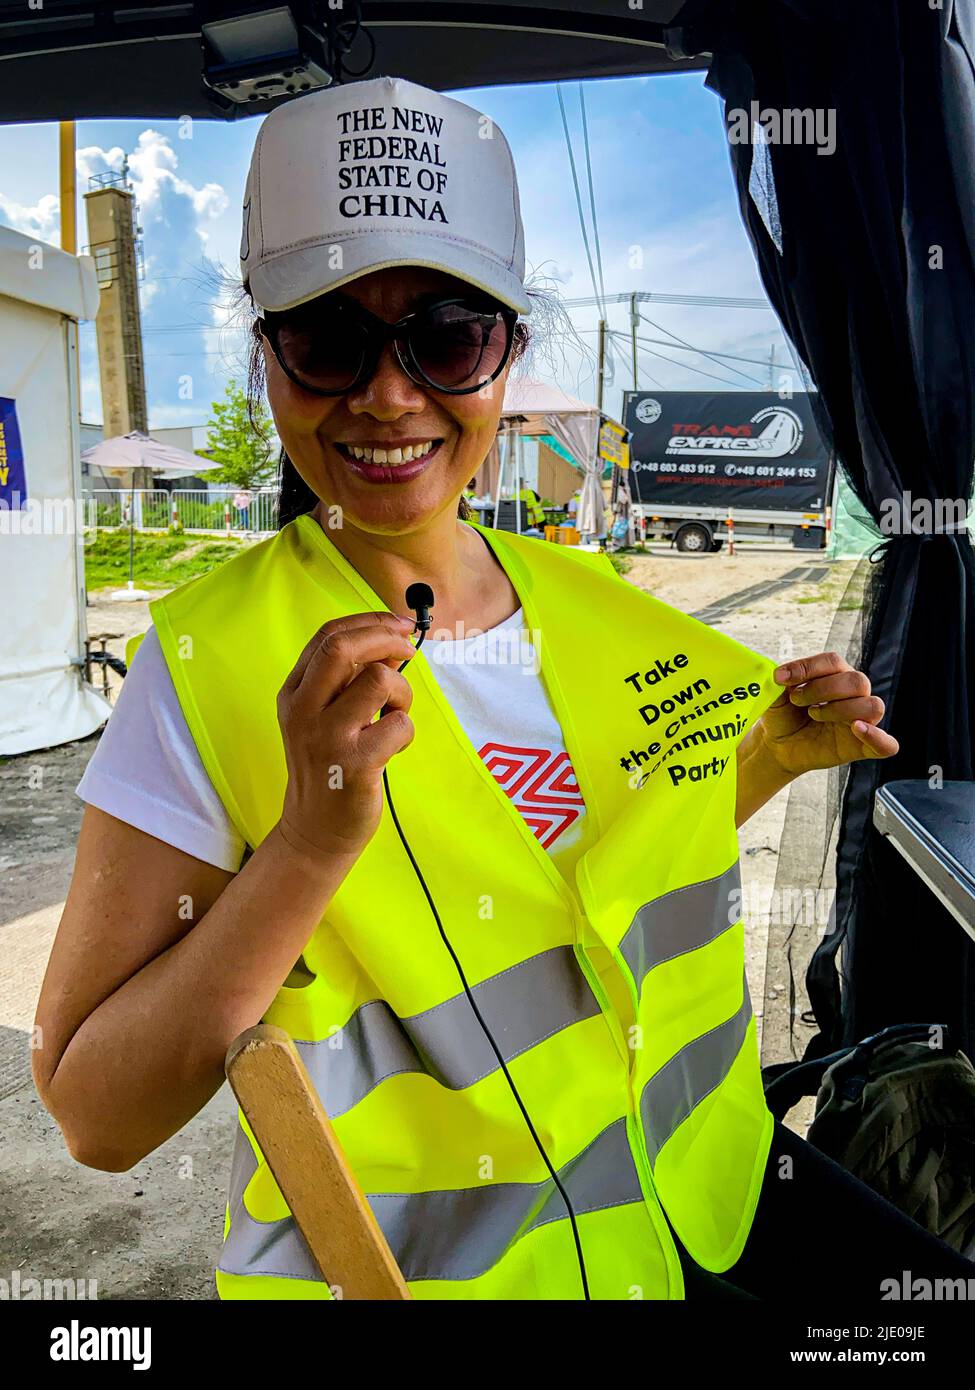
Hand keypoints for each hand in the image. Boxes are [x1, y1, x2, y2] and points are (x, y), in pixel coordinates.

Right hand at [275, 612, 417, 862]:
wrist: (314, 830)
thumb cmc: (328, 765)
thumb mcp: (325, 716)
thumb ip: (350, 679)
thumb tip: (392, 644)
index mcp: (294, 692)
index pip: (328, 635)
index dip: (371, 622)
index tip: (399, 625)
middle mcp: (303, 711)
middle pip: (344, 648)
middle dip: (386, 638)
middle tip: (409, 651)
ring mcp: (327, 738)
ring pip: (379, 681)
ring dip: (402, 692)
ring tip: (394, 715)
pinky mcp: (355, 765)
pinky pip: (399, 724)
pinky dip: (406, 732)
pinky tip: (390, 749)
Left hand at [756, 651, 899, 778]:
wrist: (779, 745)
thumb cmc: (784, 716)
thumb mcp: (777, 697)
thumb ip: (781, 684)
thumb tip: (780, 676)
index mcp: (836, 675)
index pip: (833, 662)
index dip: (807, 667)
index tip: (780, 678)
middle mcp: (854, 695)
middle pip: (856, 681)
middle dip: (822, 688)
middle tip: (797, 699)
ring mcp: (862, 720)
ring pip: (872, 706)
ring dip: (841, 709)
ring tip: (814, 714)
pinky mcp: (864, 747)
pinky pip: (887, 745)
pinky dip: (877, 738)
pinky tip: (856, 729)